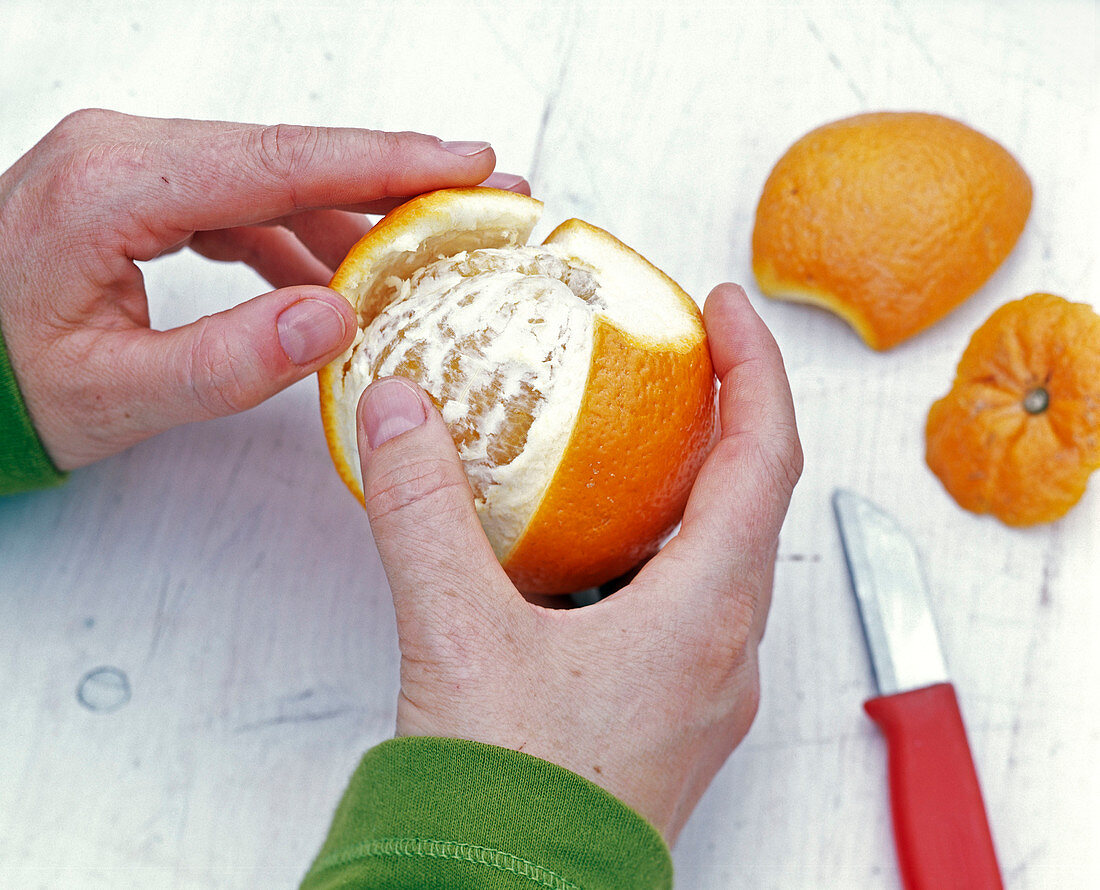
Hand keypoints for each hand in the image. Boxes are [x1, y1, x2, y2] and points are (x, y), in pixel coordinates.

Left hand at [0, 109, 527, 469]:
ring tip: (428, 245)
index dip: (386, 162)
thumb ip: (227, 361)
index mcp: (112, 186)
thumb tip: (337, 320)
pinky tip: (339, 279)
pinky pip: (244, 202)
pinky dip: (301, 237)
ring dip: (354, 212)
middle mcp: (125, 154)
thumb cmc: (6, 382)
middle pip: (291, 155)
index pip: (279, 161)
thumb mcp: (116, 394)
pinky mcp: (143, 193)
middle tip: (484, 193)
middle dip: (395, 178)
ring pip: (275, 176)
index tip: (468, 163)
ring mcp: (134, 167)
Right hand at [353, 282, 801, 842]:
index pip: (764, 457)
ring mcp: (701, 689)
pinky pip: (684, 604)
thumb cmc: (514, 806)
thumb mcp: (456, 634)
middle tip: (677, 356)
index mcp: (705, 616)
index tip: (724, 308)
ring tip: (634, 435)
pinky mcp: (665, 716)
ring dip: (688, 485)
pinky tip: (592, 547)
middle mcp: (723, 652)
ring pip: (718, 557)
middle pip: (750, 501)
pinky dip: (655, 547)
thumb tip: (401, 412)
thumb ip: (424, 513)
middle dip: (722, 414)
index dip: (754, 368)